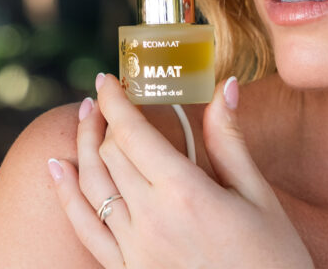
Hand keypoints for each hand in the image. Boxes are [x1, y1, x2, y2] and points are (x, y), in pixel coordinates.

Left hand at [48, 73, 314, 268]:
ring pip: (92, 185)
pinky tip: (55, 168)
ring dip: (83, 145)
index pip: (133, 133)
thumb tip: (227, 87)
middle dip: (102, 117)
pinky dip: (66, 194)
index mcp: (185, 193)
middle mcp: (151, 219)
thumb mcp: (258, 195)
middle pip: (109, 153)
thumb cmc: (272, 258)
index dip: (115, 100)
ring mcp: (134, 250)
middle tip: (105, 95)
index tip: (108, 78)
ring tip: (83, 117)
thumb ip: (230, 139)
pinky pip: (85, 229)